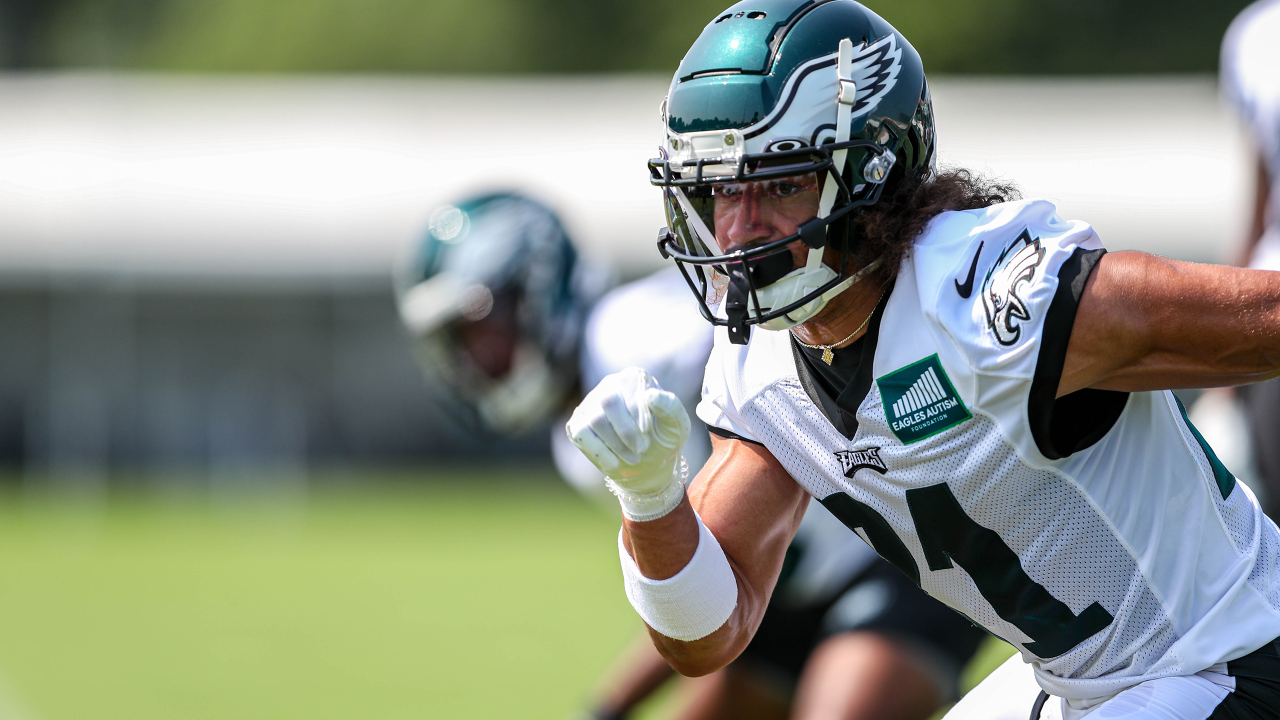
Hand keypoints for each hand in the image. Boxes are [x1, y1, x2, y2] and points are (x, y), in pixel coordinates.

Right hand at [567, 367, 690, 519]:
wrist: (647, 466)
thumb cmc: (664, 440)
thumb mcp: (677, 426)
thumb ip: (671, 407)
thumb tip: (650, 395)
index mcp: (634, 378)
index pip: (628, 383)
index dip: (637, 409)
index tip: (647, 431)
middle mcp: (609, 385)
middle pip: (608, 400)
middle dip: (626, 429)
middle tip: (642, 448)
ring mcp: (590, 405)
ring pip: (596, 419)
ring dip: (617, 444)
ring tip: (634, 457)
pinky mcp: (577, 425)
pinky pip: (581, 434)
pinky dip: (599, 451)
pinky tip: (614, 463)